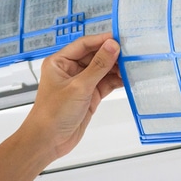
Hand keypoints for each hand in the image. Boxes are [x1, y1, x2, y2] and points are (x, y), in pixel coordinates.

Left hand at [21, 33, 122, 160]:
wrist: (48, 142)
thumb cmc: (53, 113)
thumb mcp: (79, 86)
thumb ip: (98, 65)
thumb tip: (113, 45)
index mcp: (60, 62)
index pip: (85, 44)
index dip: (102, 40)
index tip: (121, 38)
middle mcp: (70, 69)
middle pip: (96, 55)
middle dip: (112, 54)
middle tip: (132, 52)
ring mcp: (81, 82)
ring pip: (103, 69)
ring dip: (117, 68)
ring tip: (133, 66)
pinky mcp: (90, 94)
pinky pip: (106, 82)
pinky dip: (117, 80)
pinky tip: (128, 78)